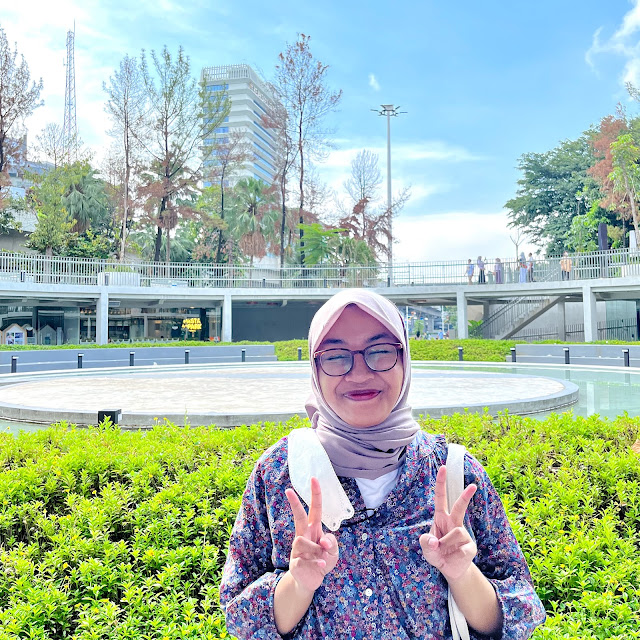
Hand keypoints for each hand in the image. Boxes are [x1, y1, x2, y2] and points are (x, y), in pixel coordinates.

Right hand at [285, 477, 338, 593]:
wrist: (312, 581)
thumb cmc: (323, 560)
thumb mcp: (334, 551)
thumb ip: (332, 542)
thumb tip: (322, 540)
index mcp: (314, 529)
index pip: (315, 508)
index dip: (315, 494)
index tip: (314, 479)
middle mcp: (304, 535)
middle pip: (298, 516)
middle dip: (294, 503)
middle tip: (288, 490)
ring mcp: (297, 549)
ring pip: (301, 541)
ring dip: (315, 550)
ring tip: (323, 558)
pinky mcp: (295, 563)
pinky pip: (303, 560)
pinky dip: (316, 563)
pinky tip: (321, 566)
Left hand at [420, 465, 477, 582]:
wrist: (450, 570)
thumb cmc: (436, 553)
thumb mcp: (426, 549)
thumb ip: (426, 543)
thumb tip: (434, 541)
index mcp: (440, 518)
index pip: (440, 497)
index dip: (441, 483)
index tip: (443, 468)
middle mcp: (453, 522)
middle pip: (459, 507)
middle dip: (466, 496)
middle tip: (473, 486)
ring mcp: (463, 534)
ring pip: (456, 532)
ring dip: (445, 544)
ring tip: (442, 552)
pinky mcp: (470, 547)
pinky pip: (462, 549)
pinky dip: (453, 555)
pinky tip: (454, 558)